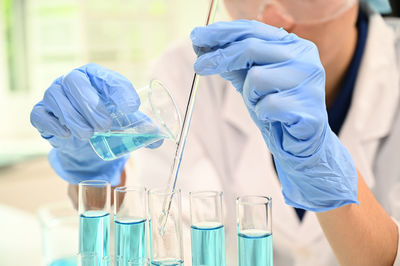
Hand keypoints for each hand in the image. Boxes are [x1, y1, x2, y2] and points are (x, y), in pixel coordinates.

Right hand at [30, 63, 158, 185]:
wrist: (82, 140)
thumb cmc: (104, 122)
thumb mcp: (124, 122)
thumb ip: (140, 127)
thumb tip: (159, 139)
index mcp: (96, 78)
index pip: (106, 76)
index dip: (119, 89)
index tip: (132, 107)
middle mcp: (73, 81)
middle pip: (75, 81)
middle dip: (91, 105)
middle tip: (105, 126)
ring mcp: (54, 94)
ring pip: (57, 97)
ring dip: (74, 118)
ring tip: (89, 134)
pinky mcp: (41, 112)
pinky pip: (40, 113)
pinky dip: (53, 124)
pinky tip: (66, 134)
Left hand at [191, 20, 357, 210]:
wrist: (300, 143)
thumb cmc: (276, 108)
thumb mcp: (250, 81)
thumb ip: (234, 63)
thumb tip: (203, 47)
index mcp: (293, 46)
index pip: (253, 30)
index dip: (222, 32)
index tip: (196, 37)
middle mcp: (305, 58)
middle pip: (251, 47)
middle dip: (220, 57)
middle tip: (199, 66)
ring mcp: (309, 82)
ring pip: (257, 78)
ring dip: (249, 95)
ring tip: (261, 104)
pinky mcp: (309, 108)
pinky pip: (268, 105)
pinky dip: (262, 113)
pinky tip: (273, 117)